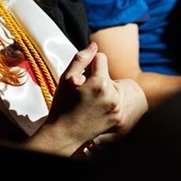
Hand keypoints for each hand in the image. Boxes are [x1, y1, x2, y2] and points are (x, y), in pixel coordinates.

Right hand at [28, 42, 146, 155]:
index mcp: (100, 83)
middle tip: (82, 91)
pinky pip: (115, 99)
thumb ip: (81, 59)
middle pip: (107, 73)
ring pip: (112, 86)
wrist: (64, 134)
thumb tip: (94, 45)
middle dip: (96, 77)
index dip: (88, 64)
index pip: (101, 58)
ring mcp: (117, 108)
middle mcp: (113, 96)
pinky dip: (106, 100)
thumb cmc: (62, 106)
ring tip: (88, 100)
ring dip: (102, 89)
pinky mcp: (118, 118)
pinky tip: (94, 108)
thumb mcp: (66, 78)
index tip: (81, 76)